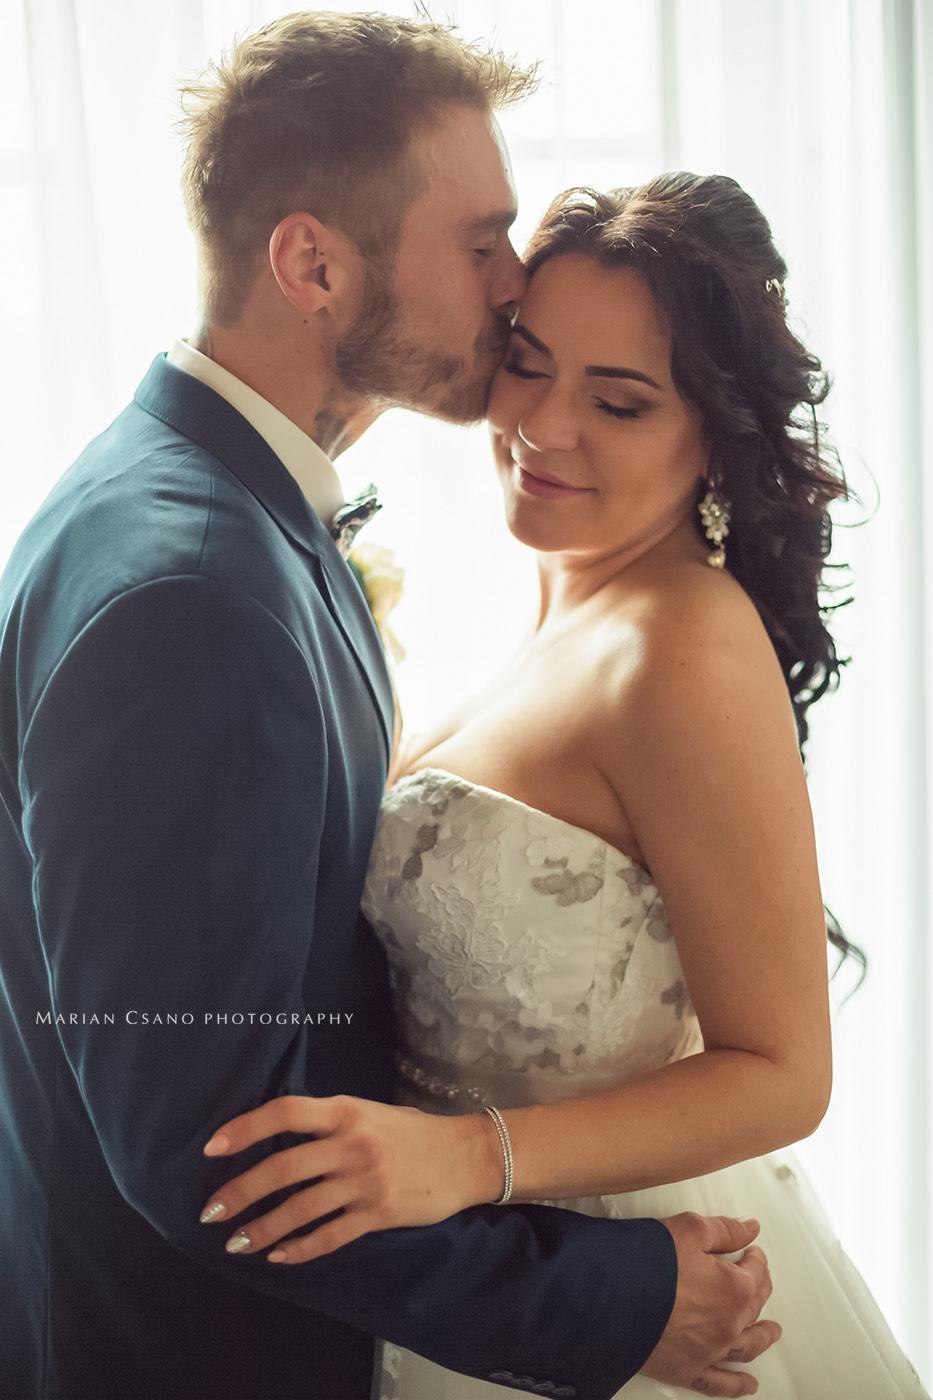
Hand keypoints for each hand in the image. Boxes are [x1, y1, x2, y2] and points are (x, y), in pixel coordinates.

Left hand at [197, 1094, 501, 1261]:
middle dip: (240, 1192)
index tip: (212, 1148)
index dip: (245, 1129)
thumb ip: (328, 1122)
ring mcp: (365, 1181)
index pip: (284, 1113)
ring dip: (261, 1228)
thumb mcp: (369, 1112)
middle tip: (211, 1213)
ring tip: (235, 1243)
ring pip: (300, 1209)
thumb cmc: (411, 1131)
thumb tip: (277, 1136)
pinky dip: (300, 1249)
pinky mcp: (379, 1213)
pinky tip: (278, 1256)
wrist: (465, 1155)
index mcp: (346, 1110)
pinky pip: (330, 1235)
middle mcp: (352, 1143)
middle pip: (282, 1168)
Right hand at [641, 1214, 780, 1396]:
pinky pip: (719, 1382)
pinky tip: (746, 1384)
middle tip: (757, 1281)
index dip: (755, 1258)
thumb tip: (750, 1229)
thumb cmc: (647, 1262)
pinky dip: (736, 1384)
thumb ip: (725, 1230)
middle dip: (759, 1290)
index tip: (751, 1251)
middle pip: (754, 1308)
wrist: (610, 1297)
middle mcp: (728, 1326)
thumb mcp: (690, 1229)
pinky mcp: (687, 1370)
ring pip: (746, 1347)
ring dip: (761, 1338)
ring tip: (770, 1333)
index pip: (757, 1273)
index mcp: (735, 1290)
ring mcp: (709, 1352)